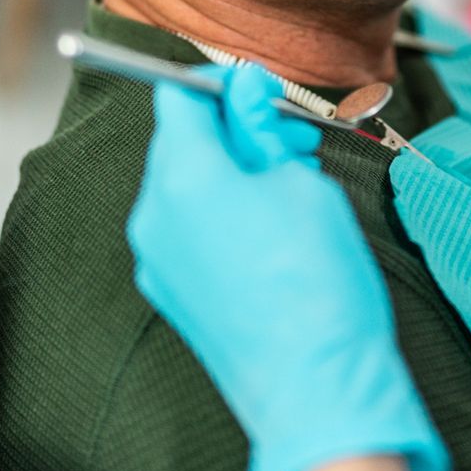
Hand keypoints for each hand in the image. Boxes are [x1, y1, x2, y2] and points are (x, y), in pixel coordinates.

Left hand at [128, 65, 448, 470]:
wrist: (315, 386)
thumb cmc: (316, 282)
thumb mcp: (299, 182)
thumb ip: (260, 130)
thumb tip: (242, 91)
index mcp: (182, 178)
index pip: (178, 97)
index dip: (223, 84)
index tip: (262, 90)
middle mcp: (154, 216)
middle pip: (180, 142)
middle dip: (233, 130)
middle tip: (291, 138)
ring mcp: (156, 260)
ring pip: (185, 187)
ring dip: (231, 171)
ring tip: (292, 183)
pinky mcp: (171, 293)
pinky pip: (187, 230)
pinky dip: (222, 213)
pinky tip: (273, 227)